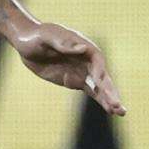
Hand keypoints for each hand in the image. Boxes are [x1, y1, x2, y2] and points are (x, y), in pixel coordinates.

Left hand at [11, 21, 126, 115]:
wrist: (27, 42)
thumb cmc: (36, 36)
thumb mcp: (47, 37)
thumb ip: (63, 43)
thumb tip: (83, 49)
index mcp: (83, 46)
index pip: (96, 59)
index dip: (99, 70)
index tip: (98, 82)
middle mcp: (87, 59)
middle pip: (102, 76)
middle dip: (110, 91)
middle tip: (118, 105)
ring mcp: (82, 71)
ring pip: (99, 87)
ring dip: (109, 99)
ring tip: (121, 112)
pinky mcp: (74, 80)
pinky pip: (91, 91)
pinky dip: (100, 100)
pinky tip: (110, 110)